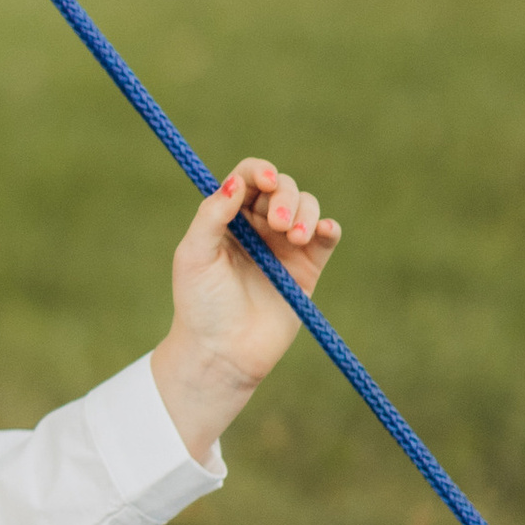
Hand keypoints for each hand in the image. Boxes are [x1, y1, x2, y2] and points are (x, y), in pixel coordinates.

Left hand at [150, 158, 340, 462]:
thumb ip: (212, 215)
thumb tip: (235, 183)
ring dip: (305, 212)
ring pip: (306, 206)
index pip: (246, 179)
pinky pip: (327, 237)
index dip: (259, 171)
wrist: (223, 353)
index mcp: (227, 218)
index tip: (264, 180)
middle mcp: (256, 226)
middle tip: (275, 225)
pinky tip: (323, 231)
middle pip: (281, 188)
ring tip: (294, 237)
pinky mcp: (307, 268)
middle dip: (283, 197)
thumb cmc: (200, 304)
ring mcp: (284, 246)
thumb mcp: (195, 255)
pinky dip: (329, 227)